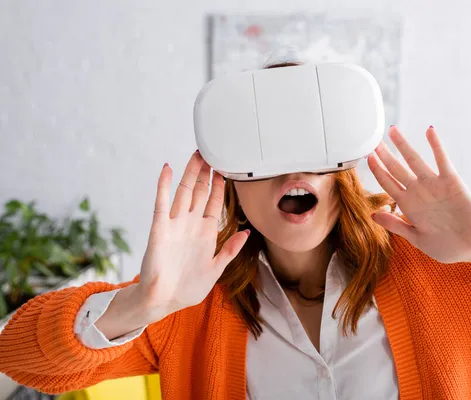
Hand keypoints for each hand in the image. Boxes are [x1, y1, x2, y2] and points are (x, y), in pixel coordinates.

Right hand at [136, 151, 249, 320]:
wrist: (163, 302)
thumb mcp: (216, 268)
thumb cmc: (187, 288)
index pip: (213, 202)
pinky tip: (167, 169)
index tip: (225, 169)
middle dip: (205, 173)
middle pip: (198, 192)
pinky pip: (162, 203)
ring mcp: (175, 225)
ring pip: (183, 192)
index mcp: (205, 233)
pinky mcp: (159, 229)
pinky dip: (164, 186)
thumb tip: (246, 232)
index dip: (219, 186)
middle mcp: (190, 225)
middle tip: (210, 153)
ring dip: (189, 173)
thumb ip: (230, 250)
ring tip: (196, 155)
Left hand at [367, 126, 470, 264]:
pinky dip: (436, 146)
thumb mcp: (417, 238)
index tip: (367, 158)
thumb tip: (373, 215)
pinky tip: (429, 132)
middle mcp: (419, 192)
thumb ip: (396, 225)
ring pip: (415, 160)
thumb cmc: (448, 246)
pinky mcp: (452, 182)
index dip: (377, 170)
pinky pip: (442, 161)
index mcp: (408, 206)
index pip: (388, 184)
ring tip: (393, 130)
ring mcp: (434, 186)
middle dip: (385, 154)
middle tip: (374, 139)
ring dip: (403, 145)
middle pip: (396, 169)